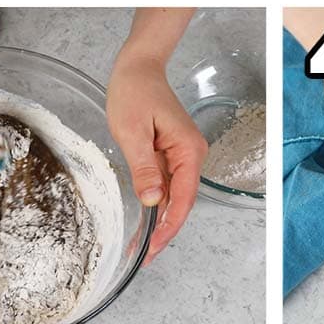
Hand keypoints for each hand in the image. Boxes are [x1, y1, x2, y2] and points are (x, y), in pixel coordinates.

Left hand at [107, 51, 206, 263]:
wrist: (138, 67)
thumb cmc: (135, 92)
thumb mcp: (133, 132)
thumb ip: (145, 168)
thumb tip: (154, 200)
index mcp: (188, 150)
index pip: (183, 198)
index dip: (169, 227)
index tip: (153, 248)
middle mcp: (191, 155)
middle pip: (181, 202)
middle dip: (163, 231)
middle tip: (142, 256)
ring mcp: (182, 155)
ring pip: (174, 196)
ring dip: (159, 221)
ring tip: (140, 246)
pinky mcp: (170, 153)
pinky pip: (166, 184)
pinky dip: (155, 204)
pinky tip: (143, 220)